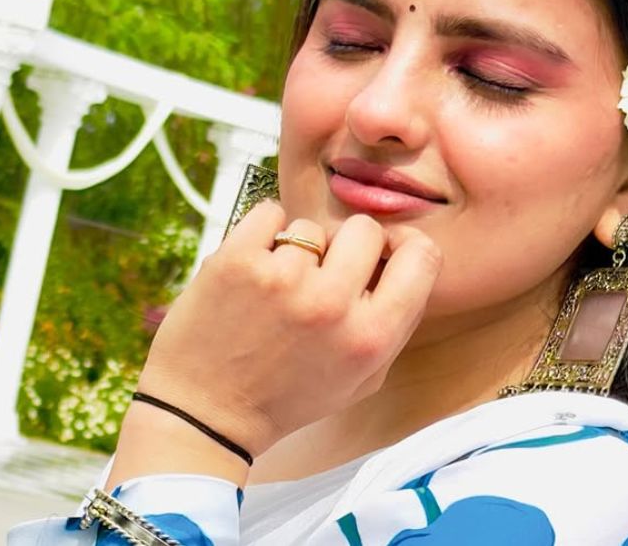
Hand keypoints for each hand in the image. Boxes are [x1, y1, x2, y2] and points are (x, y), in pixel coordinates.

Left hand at [134, 200, 442, 456]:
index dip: (402, 248)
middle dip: (346, 247)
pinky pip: (268, 214)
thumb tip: (404, 258)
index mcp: (371, 337)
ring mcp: (283, 278)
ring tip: (276, 290)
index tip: (382, 255)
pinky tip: (254, 270)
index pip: (422, 256)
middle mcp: (332, 304)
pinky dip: (262, 234)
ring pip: (311, 228)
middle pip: (366, 229)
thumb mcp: (361, 379)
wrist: (205, 415)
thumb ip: (392, 323)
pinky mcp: (237, 260)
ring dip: (297, 252)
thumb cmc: (285, 397)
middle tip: (323, 275)